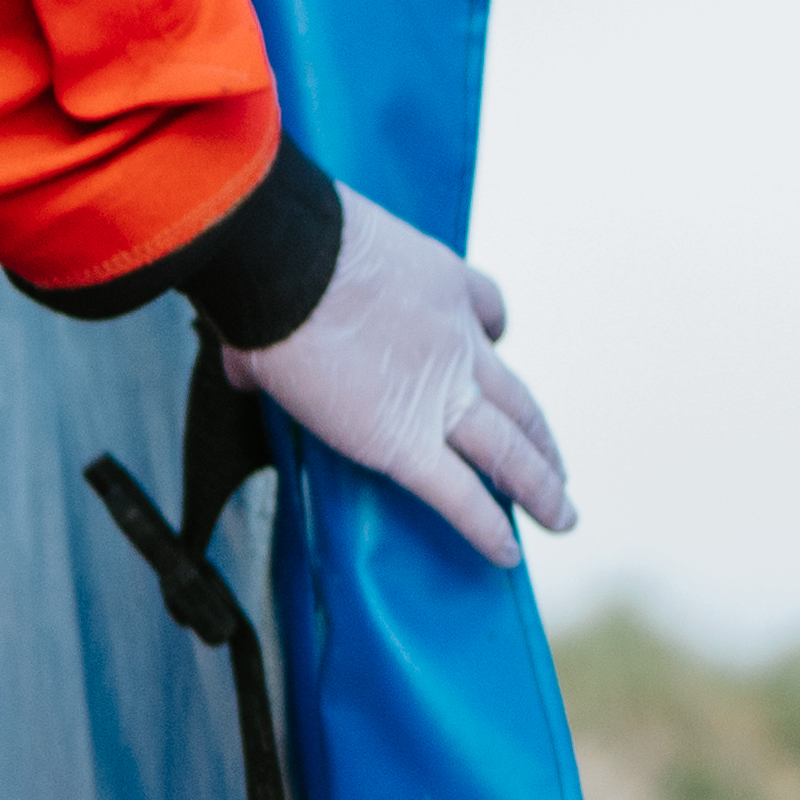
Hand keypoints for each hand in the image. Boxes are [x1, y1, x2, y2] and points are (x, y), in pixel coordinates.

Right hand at [226, 183, 574, 561]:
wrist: (283, 257)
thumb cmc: (280, 247)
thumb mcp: (310, 265)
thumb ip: (287, 319)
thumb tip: (238, 360)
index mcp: (441, 285)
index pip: (489, 309)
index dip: (495, 328)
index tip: (500, 340)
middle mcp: (457, 344)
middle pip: (517, 398)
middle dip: (539, 436)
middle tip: (557, 466)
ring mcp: (442, 395)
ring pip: (511, 450)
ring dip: (541, 488)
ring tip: (561, 516)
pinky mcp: (410, 443)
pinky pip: (461, 496)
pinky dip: (486, 528)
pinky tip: (506, 553)